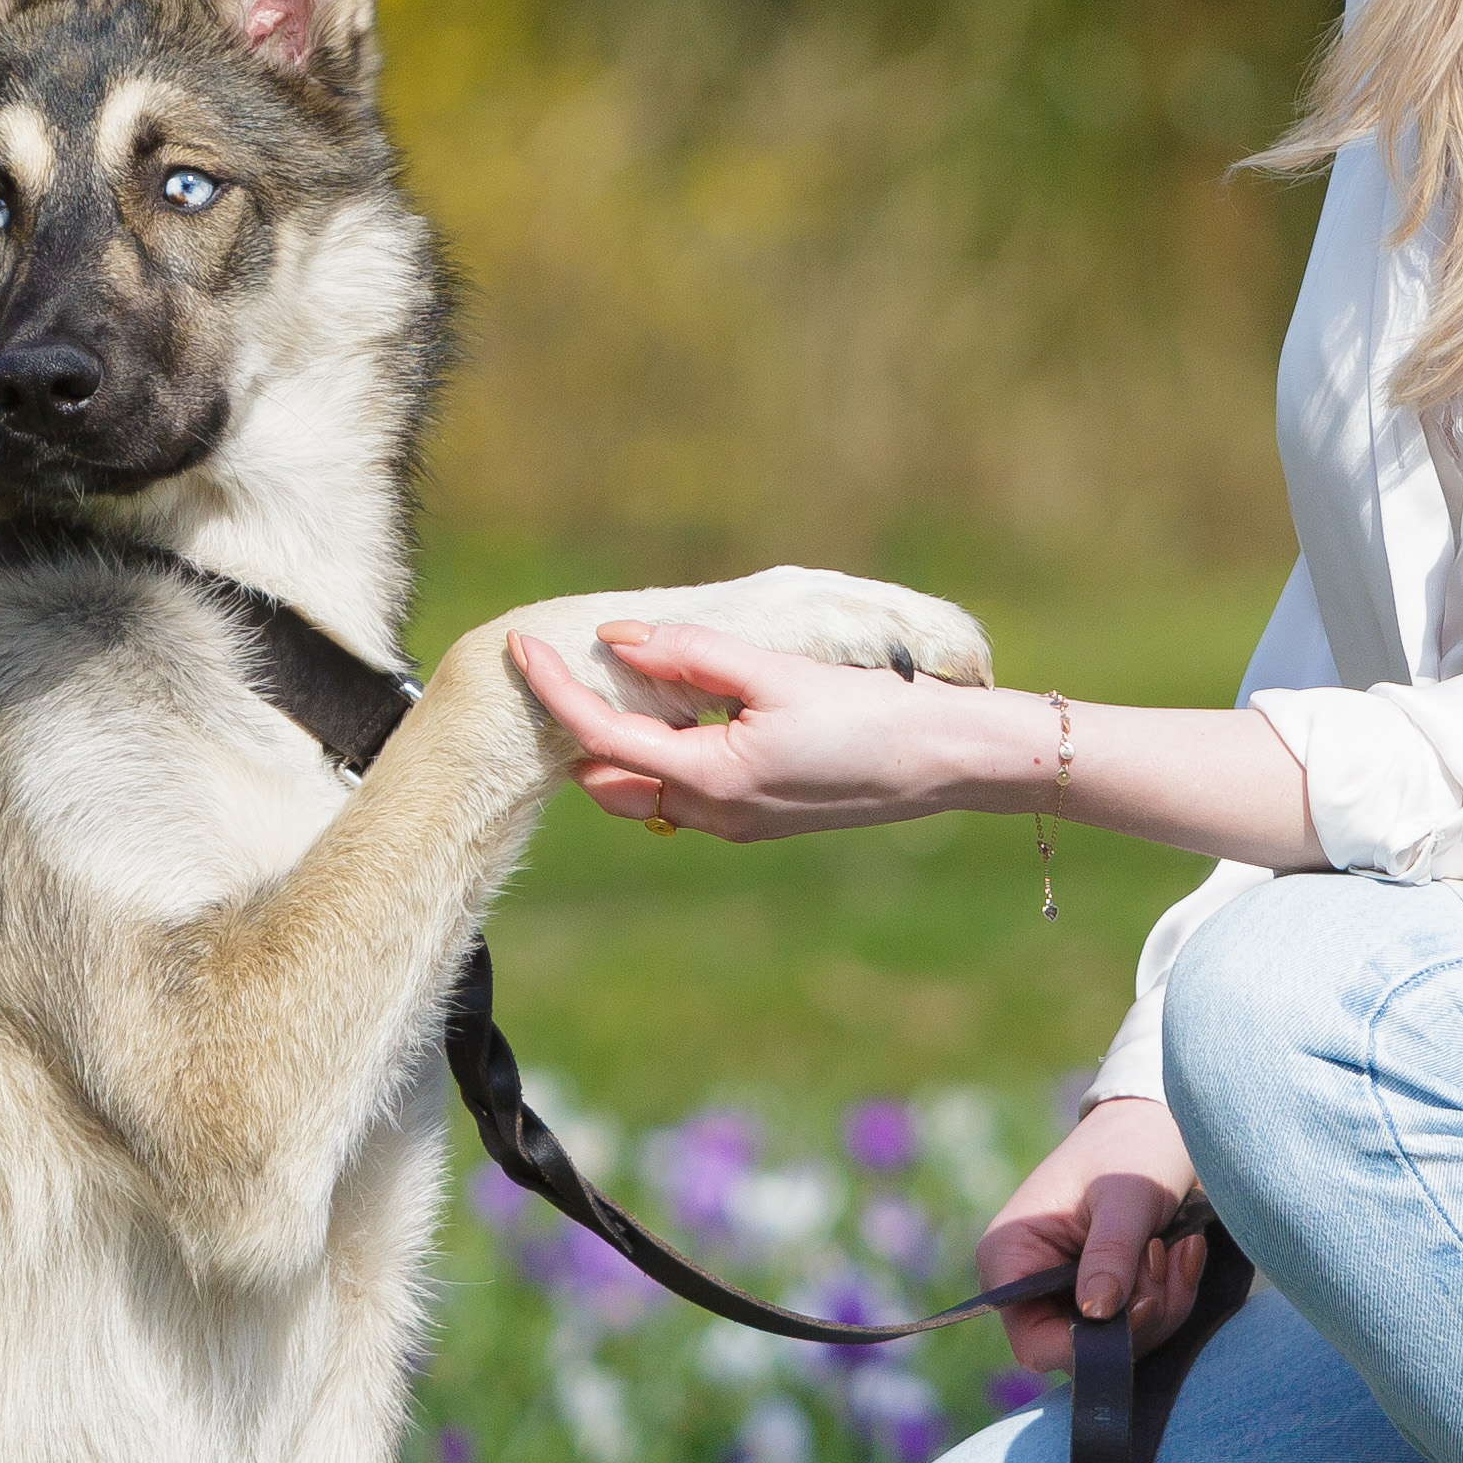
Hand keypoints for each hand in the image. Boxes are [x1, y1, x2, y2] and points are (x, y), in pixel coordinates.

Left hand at [506, 623, 999, 841]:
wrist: (944, 763)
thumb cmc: (871, 712)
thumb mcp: (776, 672)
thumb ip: (693, 654)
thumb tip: (619, 638)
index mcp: (710, 776)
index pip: (600, 735)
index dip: (554, 688)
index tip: (519, 646)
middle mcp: (713, 813)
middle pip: (608, 777)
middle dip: (578, 728)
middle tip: (557, 666)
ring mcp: (735, 825)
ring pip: (644, 792)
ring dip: (620, 748)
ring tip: (614, 685)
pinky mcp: (757, 820)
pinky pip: (684, 795)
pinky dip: (663, 758)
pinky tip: (681, 716)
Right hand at [976, 1096, 1206, 1372]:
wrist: (1155, 1125)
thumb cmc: (1128, 1149)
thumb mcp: (1124, 1195)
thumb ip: (1110, 1254)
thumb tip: (1098, 1314)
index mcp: (1010, 1257)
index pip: (1034, 1342)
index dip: (1088, 1346)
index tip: (1142, 1306)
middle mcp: (1032, 1285)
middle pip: (1083, 1349)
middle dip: (1140, 1318)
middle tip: (1165, 1258)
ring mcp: (1069, 1293)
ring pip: (1121, 1343)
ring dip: (1163, 1304)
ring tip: (1178, 1248)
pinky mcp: (1105, 1294)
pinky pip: (1142, 1325)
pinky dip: (1172, 1296)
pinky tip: (1186, 1252)